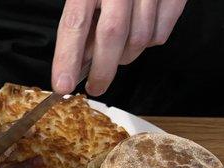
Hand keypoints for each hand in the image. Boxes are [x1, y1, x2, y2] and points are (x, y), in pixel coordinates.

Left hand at [52, 0, 186, 95]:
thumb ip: (82, 23)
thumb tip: (78, 61)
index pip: (75, 23)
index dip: (68, 57)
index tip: (63, 85)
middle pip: (111, 35)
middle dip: (102, 70)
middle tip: (95, 88)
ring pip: (138, 40)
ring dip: (125, 56)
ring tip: (118, 51)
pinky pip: (159, 36)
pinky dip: (147, 44)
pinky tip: (140, 32)